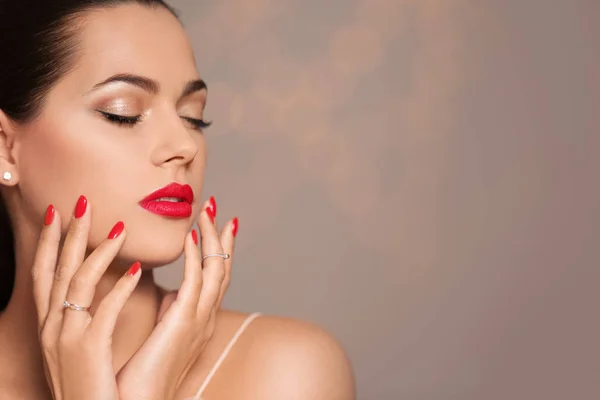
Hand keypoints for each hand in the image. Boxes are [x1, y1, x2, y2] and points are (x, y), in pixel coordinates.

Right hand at [32, 196, 140, 399]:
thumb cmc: (92, 382)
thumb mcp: (82, 343)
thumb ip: (88, 313)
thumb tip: (105, 284)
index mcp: (50, 323)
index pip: (44, 273)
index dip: (47, 241)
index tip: (56, 212)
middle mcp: (51, 326)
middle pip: (57, 269)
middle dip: (68, 233)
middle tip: (82, 201)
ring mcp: (65, 337)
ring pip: (78, 282)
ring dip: (99, 251)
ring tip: (120, 228)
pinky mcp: (87, 349)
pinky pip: (104, 310)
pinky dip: (119, 287)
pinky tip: (136, 269)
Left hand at [116, 197, 235, 399]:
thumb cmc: (144, 372)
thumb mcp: (162, 332)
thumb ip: (169, 310)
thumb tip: (167, 290)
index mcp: (199, 318)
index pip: (214, 276)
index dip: (215, 249)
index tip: (213, 224)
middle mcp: (206, 316)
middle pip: (222, 268)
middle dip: (219, 236)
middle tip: (214, 208)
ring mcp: (199, 319)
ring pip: (215, 269)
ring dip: (211, 238)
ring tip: (206, 211)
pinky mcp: (185, 321)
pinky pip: (196, 281)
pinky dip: (196, 256)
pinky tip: (191, 236)